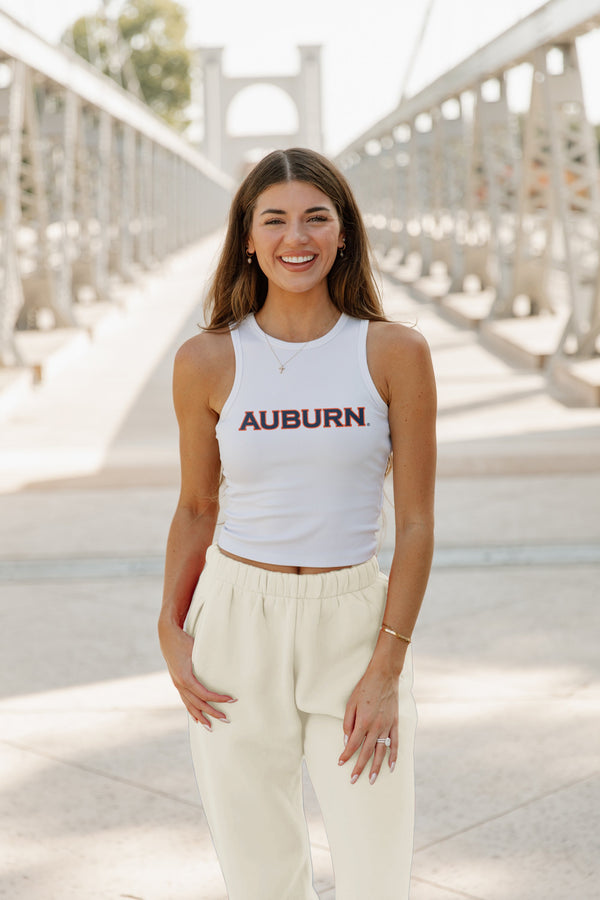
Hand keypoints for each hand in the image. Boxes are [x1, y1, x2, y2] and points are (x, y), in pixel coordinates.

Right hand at [158, 618, 235, 729]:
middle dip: (212, 712)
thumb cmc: (184, 640)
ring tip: (210, 728)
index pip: (204, 694)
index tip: (231, 700)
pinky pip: (185, 701)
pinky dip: (191, 711)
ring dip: (201, 717)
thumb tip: (225, 663)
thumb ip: (207, 658)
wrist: (167, 636)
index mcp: (185, 678)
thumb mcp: (196, 648)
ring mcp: (177, 684)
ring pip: (190, 706)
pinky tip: (196, 719)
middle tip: (226, 720)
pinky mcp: (177, 682)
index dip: (218, 699)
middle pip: (198, 704)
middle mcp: (180, 684)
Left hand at [337, 664, 398, 783]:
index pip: (353, 745)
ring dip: (376, 767)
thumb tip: (347, 740)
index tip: (340, 763)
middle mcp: (376, 727)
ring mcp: (387, 726)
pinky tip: (391, 767)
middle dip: (359, 768)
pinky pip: (395, 744)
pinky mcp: (395, 724)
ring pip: (381, 752)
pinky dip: (394, 756)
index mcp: (363, 722)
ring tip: (371, 779)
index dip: (346, 755)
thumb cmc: (364, 688)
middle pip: (366, 752)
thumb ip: (348, 723)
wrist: (384, 676)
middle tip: (353, 780)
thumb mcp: (350, 703)